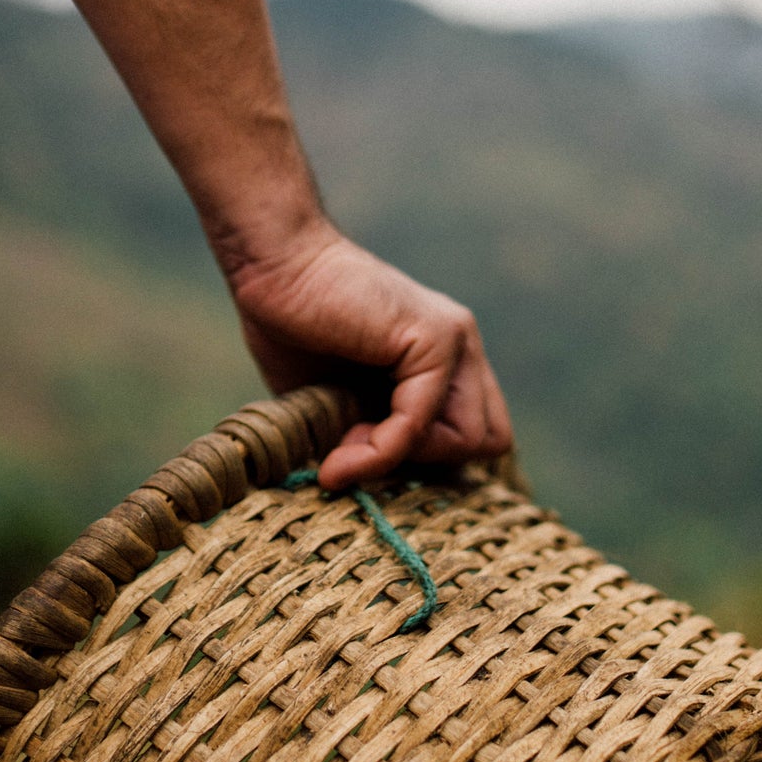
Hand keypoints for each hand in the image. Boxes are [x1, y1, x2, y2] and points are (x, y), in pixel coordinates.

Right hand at [226, 221, 513, 490]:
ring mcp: (456, 339)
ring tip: (344, 451)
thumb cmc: (294, 329)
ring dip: (403, 461)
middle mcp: (463, 348)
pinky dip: (380, 451)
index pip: (476, 434)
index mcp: (447, 361)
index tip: (365, 455)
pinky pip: (421, 422)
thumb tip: (377, 492)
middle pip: (489, 441)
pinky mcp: (436, 338)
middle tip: (359, 453)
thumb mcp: (340, 404)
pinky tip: (339, 453)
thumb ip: (371, 438)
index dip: (426, 459)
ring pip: (471, 440)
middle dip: (425, 464)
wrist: (273, 268)